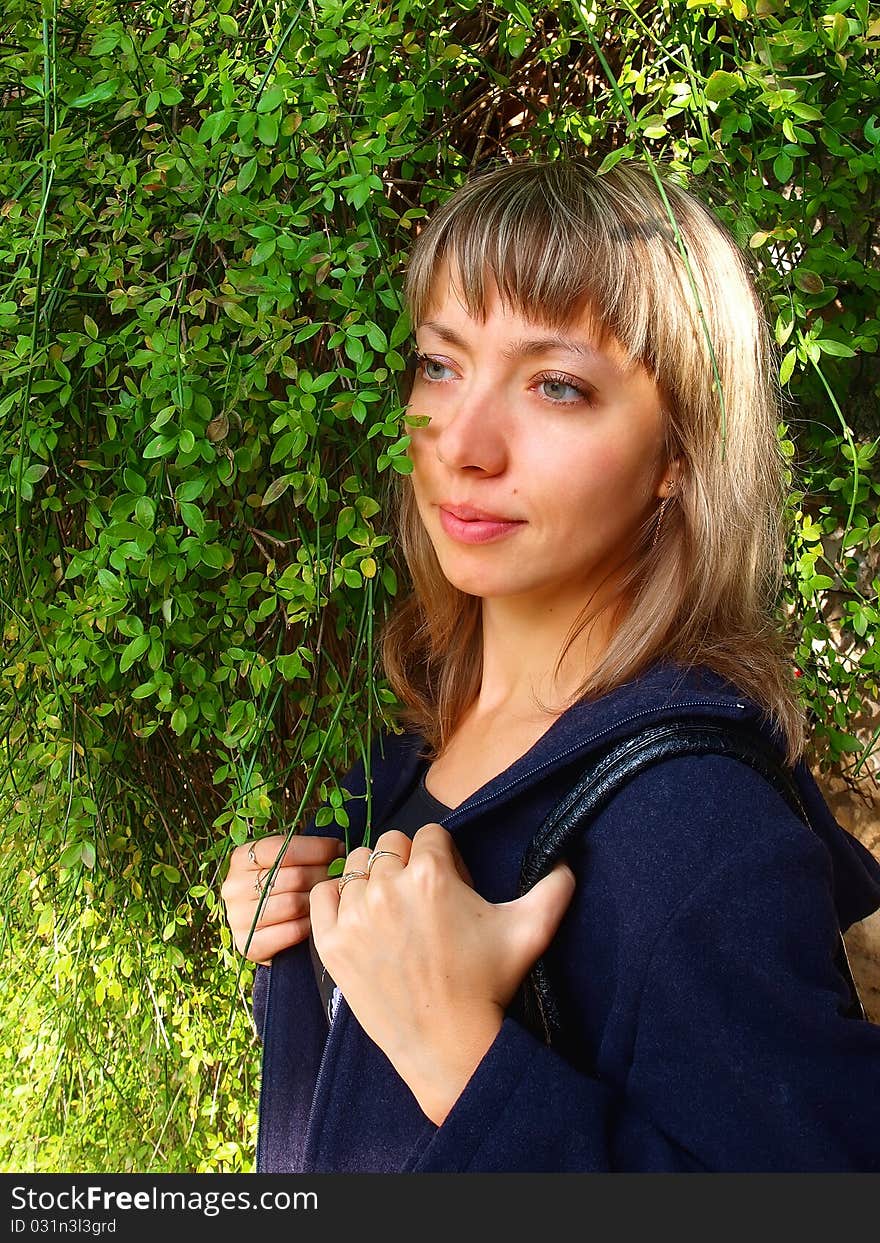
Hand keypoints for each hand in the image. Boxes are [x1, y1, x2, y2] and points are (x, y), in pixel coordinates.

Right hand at [221, 833, 345, 964]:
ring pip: (294, 904)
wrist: (263, 933)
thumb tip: (338, 849)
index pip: (283, 848)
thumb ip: (301, 852)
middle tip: (338, 878)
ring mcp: (238, 917)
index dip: (316, 848)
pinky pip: (291, 931)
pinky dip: (309, 926)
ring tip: (326, 899)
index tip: (338, 850)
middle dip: (323, 875)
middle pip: (293, 876)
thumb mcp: (281, 864)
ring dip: (316, 902)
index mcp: (241, 859)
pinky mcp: (249, 944)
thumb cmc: (279, 889)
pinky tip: (315, 922)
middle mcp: (234, 886)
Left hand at [309, 823, 575, 1123]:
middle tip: (420, 900)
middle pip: (391, 844)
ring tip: (391, 911)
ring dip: (373, 879)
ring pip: (357, 865)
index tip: (448, 884)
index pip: (429, 835)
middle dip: (407, 863)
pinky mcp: (332, 942)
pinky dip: (337, 899)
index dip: (442, 856)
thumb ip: (553, 889)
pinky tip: (359, 917)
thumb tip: (569, 861)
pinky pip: (324, 894)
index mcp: (433, 874)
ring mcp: (356, 914)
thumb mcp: (530, 931)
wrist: (450, 1044)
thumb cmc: (489, 984)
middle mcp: (389, 886)